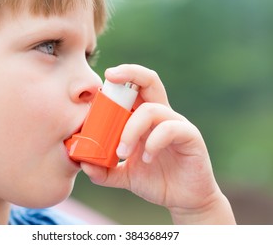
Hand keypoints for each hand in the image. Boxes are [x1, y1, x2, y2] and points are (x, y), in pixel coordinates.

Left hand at [81, 64, 234, 223]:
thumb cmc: (155, 180)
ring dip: (131, 129)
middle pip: (149, 81)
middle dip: (130, 72)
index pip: (134, 89)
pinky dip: (153, 142)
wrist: (184, 200)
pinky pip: (170, 129)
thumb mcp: (124, 175)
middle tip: (110, 76)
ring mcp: (177, 124)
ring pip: (152, 109)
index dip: (119, 79)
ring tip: (122, 152)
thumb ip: (104, 170)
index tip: (102, 79)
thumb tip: (82, 163)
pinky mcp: (190, 137)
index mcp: (144, 119)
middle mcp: (161, 116)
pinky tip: (146, 159)